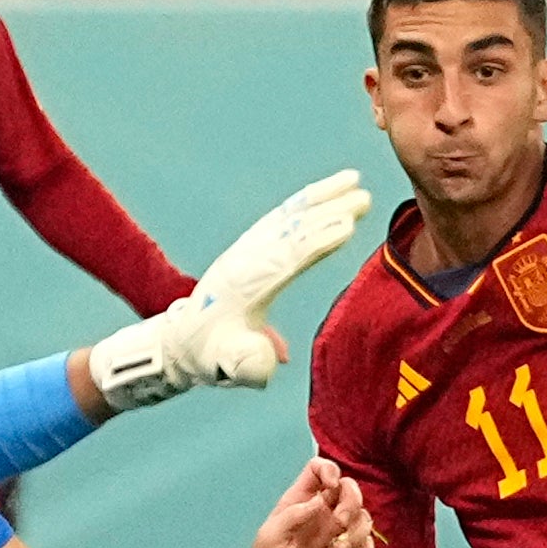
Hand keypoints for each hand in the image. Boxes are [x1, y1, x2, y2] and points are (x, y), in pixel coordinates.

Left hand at [86, 169, 372, 409]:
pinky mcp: (249, 246)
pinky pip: (279, 217)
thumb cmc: (211, 358)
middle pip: (291, 230)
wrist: (182, 342)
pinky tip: (327, 191)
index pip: (286, 259)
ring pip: (286, 217)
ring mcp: (246, 250)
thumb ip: (246, 364)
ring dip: (319, 198)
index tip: (347, 226)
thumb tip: (270, 361)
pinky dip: (303, 202)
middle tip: (364, 198)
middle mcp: (245, 261)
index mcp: (244, 287)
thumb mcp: (227, 366)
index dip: (315, 242)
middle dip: (327, 213)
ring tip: (354, 181)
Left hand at [238, 457, 375, 547]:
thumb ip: (294, 515)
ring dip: (358, 532)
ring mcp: (335, 533)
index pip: (319, 469)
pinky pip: (366, 545)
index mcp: (301, 499)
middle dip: (351, 503)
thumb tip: (320, 500)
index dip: (330, 470)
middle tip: (339, 524)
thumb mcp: (272, 534)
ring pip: (363, 517)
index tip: (331, 486)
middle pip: (350, 489)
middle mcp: (322, 512)